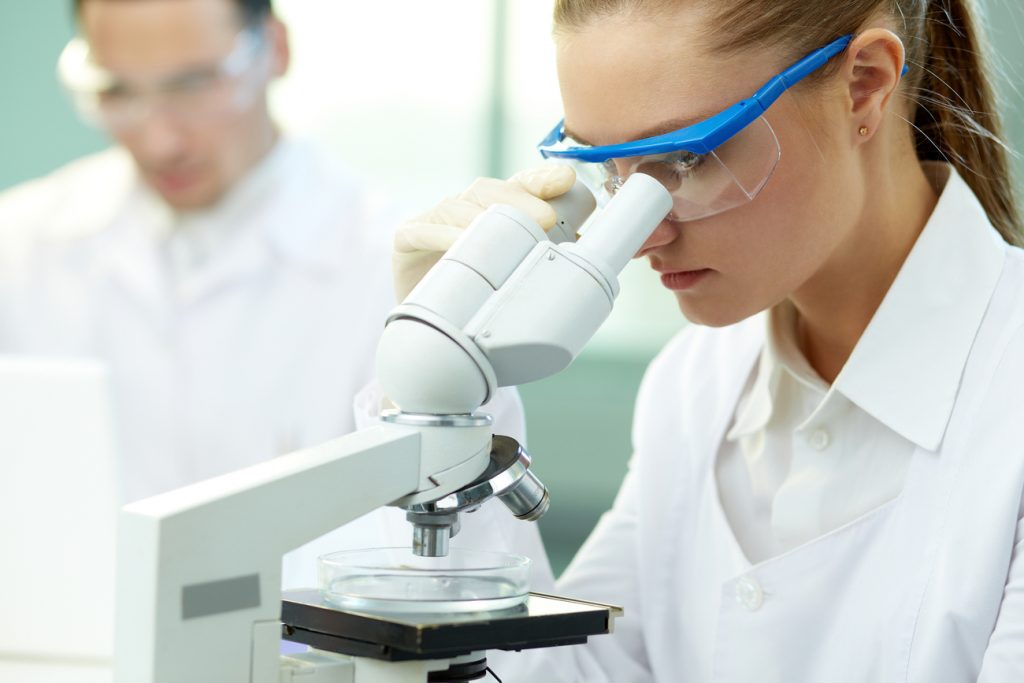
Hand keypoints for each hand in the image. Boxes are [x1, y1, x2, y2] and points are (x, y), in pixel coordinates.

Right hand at [392, 164, 575, 300]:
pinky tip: (461, 244)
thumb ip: (546, 260)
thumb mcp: (515, 278)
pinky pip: (423, 230)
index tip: (565, 179)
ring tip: (506, 231)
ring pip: (458, 205)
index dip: (541, 179)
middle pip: (490, 189)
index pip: (520, 185)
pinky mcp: (406, 238)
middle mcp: (465, 209)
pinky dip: (443, 235)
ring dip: (483, 215)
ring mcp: (434, 220)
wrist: (432, 334)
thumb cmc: (479, 303)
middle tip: (546, 219)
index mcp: (495, 212)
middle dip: (520, 198)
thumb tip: (589, 251)